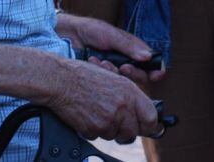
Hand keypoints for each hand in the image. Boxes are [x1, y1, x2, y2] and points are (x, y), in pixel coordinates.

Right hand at [42, 56, 159, 142]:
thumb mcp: (115, 79)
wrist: (62, 81)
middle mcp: (122, 107)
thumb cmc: (86, 76)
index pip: (151, 118)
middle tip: (117, 123)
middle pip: (133, 132)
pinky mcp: (93, 129)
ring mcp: (108, 120)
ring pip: (115, 135)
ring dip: (108, 129)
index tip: (145, 127)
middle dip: (126, 130)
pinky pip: (98, 137)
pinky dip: (94, 130)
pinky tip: (88, 114)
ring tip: (97, 111)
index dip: (149, 124)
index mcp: (130, 92)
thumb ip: (130, 97)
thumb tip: (140, 113)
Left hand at [56, 14, 164, 84]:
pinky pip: (109, 84)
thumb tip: (148, 57)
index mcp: (132, 50)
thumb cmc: (90, 31)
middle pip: (141, 76)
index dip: (156, 70)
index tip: (156, 75)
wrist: (65, 36)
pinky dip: (103, 75)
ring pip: (125, 82)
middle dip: (135, 74)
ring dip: (116, 74)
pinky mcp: (101, 80)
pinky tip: (94, 65)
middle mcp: (125, 62)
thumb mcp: (111, 35)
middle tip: (123, 68)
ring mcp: (113, 72)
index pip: (151, 62)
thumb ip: (129, 46)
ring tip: (103, 63)